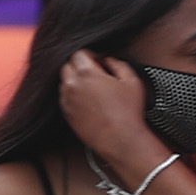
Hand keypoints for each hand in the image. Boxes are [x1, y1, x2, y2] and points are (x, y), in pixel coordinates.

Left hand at [57, 51, 163, 175]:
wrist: (121, 140)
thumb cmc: (128, 113)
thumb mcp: (131, 80)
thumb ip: (117, 64)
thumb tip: (109, 61)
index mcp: (86, 74)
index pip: (78, 54)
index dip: (90, 55)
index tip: (99, 61)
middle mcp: (72, 86)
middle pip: (67, 66)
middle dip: (79, 66)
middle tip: (94, 73)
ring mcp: (68, 102)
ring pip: (64, 83)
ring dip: (75, 81)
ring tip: (92, 88)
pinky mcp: (67, 116)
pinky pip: (65, 99)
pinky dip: (73, 96)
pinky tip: (89, 102)